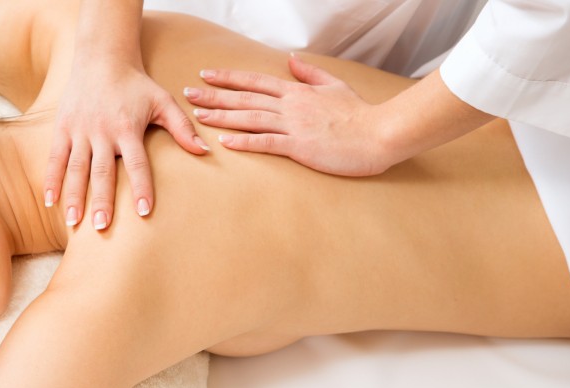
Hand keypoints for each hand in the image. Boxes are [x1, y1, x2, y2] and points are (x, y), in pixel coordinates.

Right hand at [44, 62, 208, 229]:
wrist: (102, 58)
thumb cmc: (136, 84)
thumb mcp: (163, 102)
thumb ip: (182, 128)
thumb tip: (205, 151)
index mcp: (127, 128)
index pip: (137, 163)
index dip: (141, 187)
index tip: (144, 211)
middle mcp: (101, 131)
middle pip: (102, 171)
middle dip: (102, 200)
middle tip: (102, 226)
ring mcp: (79, 131)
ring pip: (76, 169)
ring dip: (74, 196)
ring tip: (75, 223)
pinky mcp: (62, 128)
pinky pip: (55, 158)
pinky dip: (51, 179)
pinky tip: (50, 202)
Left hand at [184, 54, 398, 175]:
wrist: (381, 134)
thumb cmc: (359, 115)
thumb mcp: (336, 87)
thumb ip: (311, 74)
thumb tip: (292, 60)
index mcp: (297, 92)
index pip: (255, 82)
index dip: (229, 78)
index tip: (207, 74)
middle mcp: (291, 106)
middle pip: (245, 97)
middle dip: (215, 95)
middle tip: (188, 93)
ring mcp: (294, 126)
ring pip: (251, 118)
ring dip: (222, 116)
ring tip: (198, 115)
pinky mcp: (300, 147)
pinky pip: (267, 143)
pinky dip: (245, 142)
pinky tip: (225, 141)